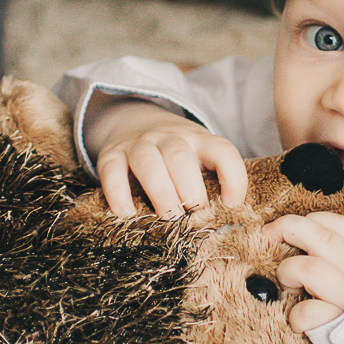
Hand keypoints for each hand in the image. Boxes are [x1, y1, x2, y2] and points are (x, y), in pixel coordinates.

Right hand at [89, 100, 247, 218]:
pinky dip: (117, 192)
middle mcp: (169, 137)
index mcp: (199, 140)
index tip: (232, 204)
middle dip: (190, 190)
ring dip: (160, 192)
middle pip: (180, 157)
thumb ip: (213, 182)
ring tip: (168, 218)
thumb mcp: (200, 159)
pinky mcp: (111, 154)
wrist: (135, 122)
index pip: (222, 151)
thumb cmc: (177, 157)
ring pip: (148, 162)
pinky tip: (126, 214)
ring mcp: (138, 143)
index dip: (233, 177)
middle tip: (194, 218)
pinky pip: (112, 170)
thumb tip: (227, 221)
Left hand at [264, 212, 343, 330]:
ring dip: (289, 272)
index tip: (288, 225)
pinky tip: (297, 320)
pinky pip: (310, 312)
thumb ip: (340, 256)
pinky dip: (296, 316)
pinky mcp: (339, 326)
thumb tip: (299, 235)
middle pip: (323, 239)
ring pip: (312, 269)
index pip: (341, 225)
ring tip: (289, 286)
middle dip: (289, 229)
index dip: (311, 218)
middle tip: (269, 236)